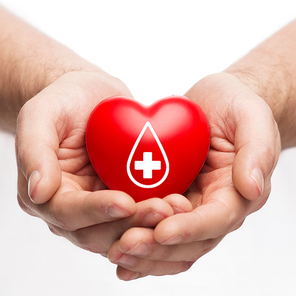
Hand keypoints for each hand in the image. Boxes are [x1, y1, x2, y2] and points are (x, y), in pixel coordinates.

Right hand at [16, 70, 191, 254]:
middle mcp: (72, 206)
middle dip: (130, 224)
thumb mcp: (40, 115)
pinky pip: (139, 212)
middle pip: (98, 231)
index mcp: (47, 193)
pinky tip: (178, 203)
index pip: (67, 213)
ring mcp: (99, 204)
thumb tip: (38, 192)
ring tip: (175, 208)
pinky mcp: (123, 195)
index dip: (95, 211)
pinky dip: (157, 213)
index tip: (124, 202)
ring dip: (149, 223)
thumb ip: (34, 151)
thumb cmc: (64, 101)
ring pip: (122, 229)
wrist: (91, 96)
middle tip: (162, 210)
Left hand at [107, 73, 280, 279]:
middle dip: (158, 247)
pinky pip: (152, 223)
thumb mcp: (251, 116)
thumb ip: (257, 150)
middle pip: (189, 241)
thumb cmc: (234, 105)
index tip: (162, 231)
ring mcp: (188, 203)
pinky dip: (135, 237)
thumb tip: (252, 188)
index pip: (216, 219)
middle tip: (126, 245)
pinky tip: (114, 245)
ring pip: (169, 241)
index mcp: (235, 192)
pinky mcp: (167, 195)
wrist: (213, 102)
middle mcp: (212, 205)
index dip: (190, 228)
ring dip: (144, 251)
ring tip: (115, 250)